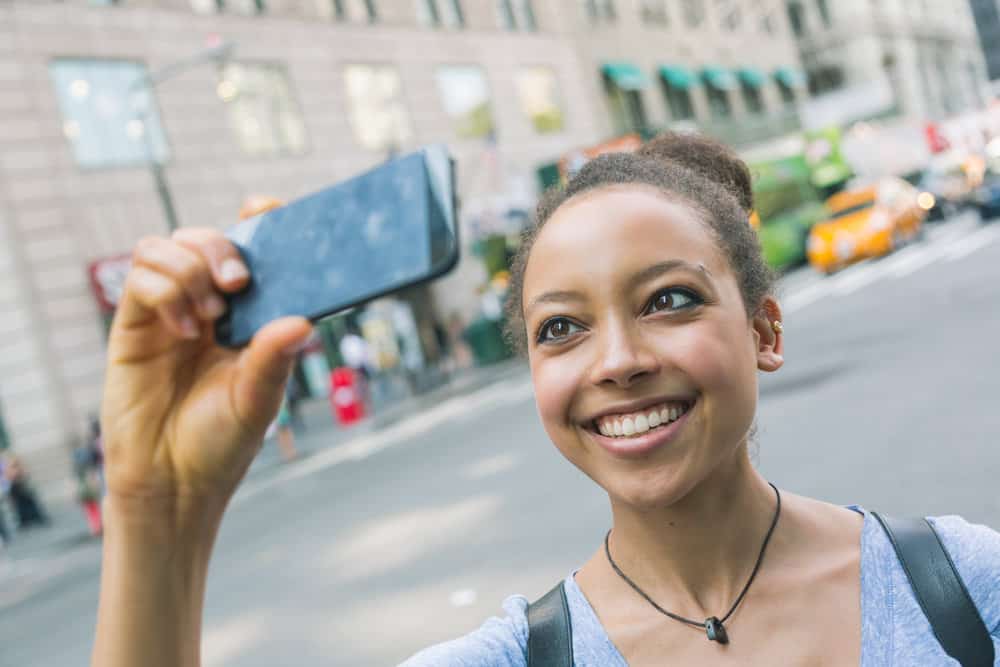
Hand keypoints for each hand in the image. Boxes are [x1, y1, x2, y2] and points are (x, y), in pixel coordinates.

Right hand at [101, 228, 311, 506]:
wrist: (173, 482)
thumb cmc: (221, 442)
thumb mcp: (259, 399)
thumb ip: (275, 359)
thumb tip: (303, 321)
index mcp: (247, 315)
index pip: (251, 251)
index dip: (259, 221)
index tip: (267, 208)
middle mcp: (208, 305)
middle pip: (206, 238)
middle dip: (223, 247)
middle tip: (240, 284)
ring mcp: (168, 311)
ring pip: (167, 247)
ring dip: (191, 268)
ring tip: (211, 316)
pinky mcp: (134, 325)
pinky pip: (140, 277)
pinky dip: (164, 290)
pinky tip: (186, 329)